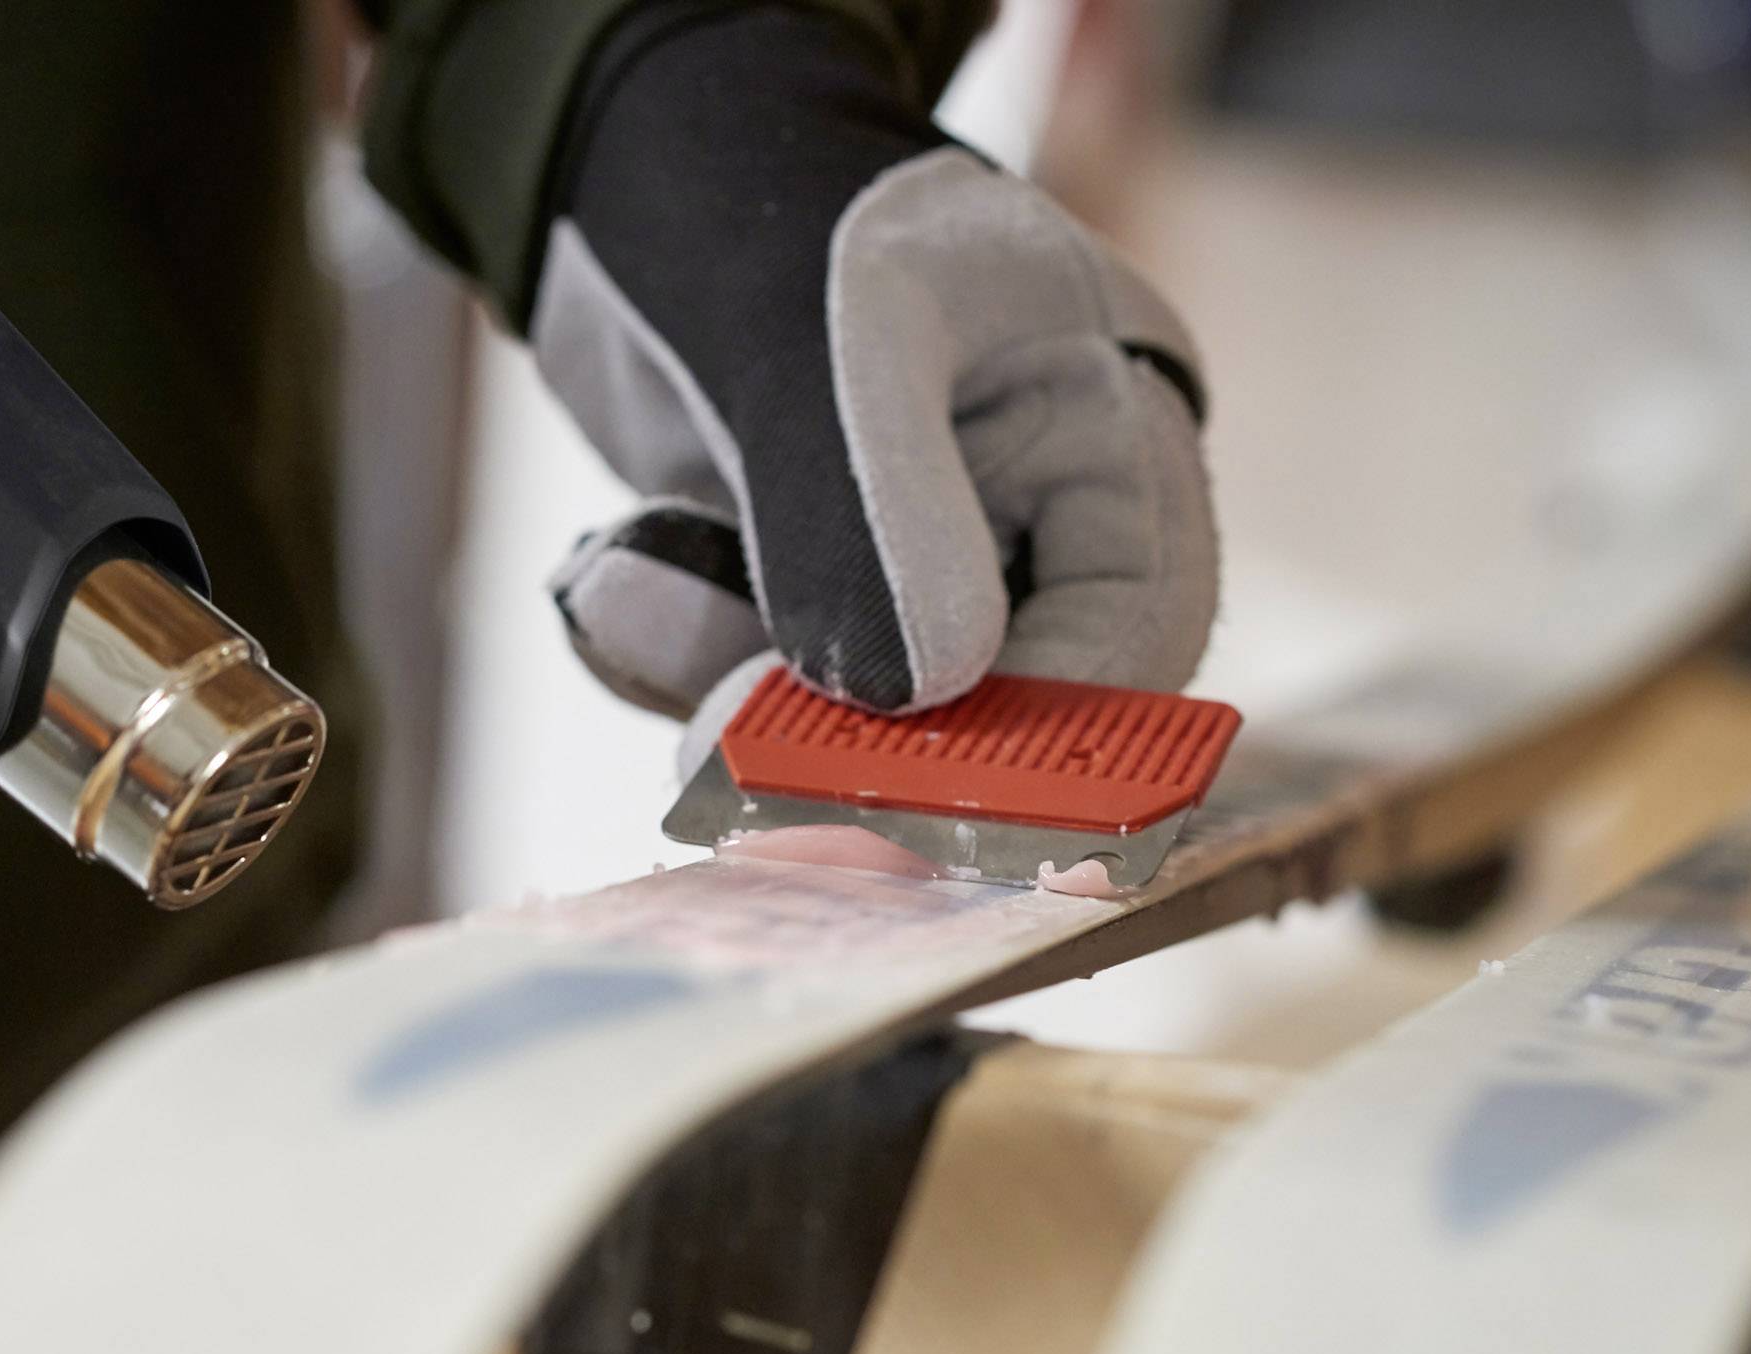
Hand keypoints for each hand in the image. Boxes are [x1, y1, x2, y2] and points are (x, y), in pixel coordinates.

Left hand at [536, 2, 1217, 741]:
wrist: (613, 175)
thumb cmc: (758, 206)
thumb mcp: (821, 343)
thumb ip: (866, 516)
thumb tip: (925, 693)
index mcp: (1102, 416)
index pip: (1138, 618)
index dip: (1045, 721)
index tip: (919, 781)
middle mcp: (1023, 507)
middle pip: (999, 700)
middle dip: (855, 731)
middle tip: (726, 739)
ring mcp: (905, 562)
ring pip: (852, 714)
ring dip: (720, 680)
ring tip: (624, 576)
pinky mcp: (794, 597)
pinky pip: (748, 688)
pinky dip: (663, 652)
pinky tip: (611, 569)